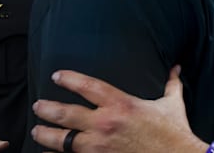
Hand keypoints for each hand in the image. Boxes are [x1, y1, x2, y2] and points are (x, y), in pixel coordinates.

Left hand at [31, 66, 207, 152]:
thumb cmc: (174, 132)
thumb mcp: (172, 104)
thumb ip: (171, 84)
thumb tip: (177, 68)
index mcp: (122, 104)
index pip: (88, 86)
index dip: (69, 79)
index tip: (56, 76)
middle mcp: (105, 123)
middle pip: (66, 113)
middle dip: (47, 108)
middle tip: (39, 105)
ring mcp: (99, 146)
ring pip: (61, 139)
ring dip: (45, 134)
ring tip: (37, 130)